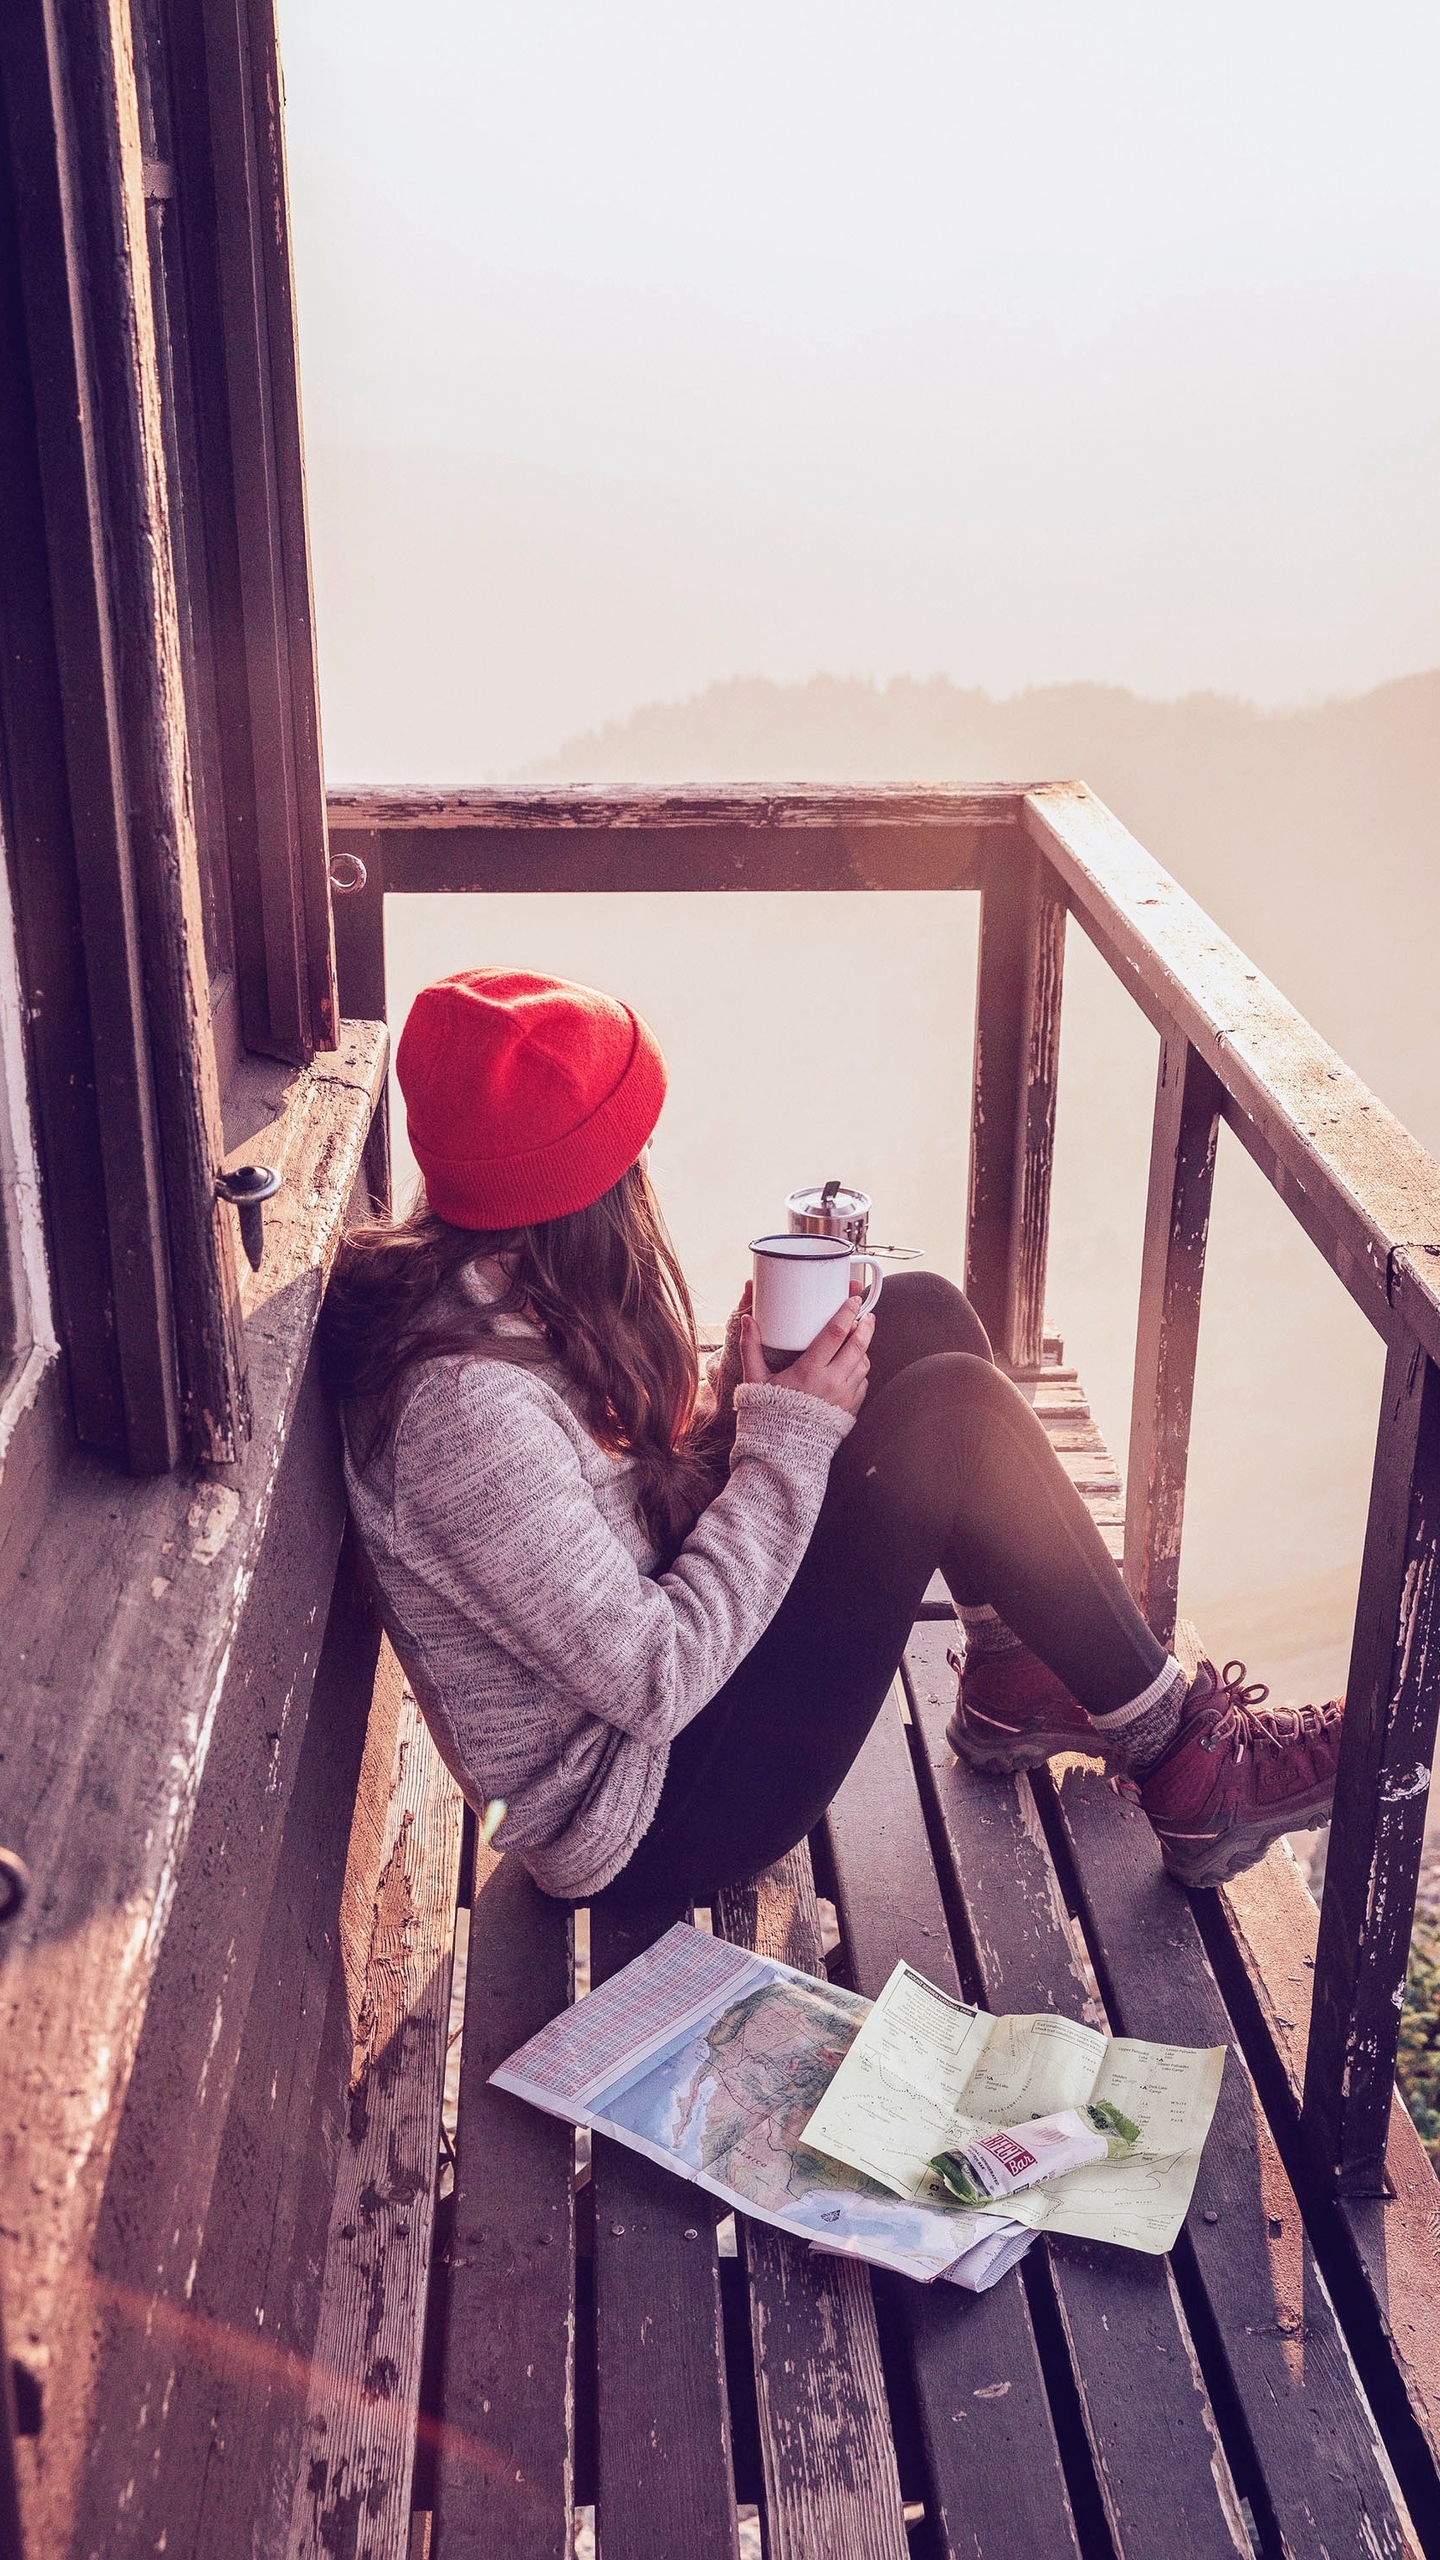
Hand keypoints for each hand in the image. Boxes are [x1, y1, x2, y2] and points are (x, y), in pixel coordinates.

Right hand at [740, 1290, 872, 1416]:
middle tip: (866, 1314)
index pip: (835, 1334)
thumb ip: (750, 1347)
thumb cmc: (768, 1413)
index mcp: (810, 1371)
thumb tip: (747, 1320)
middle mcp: (832, 1382)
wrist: (784, 1450)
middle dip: (865, 1326)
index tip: (852, 1300)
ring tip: (857, 1338)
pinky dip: (859, 1370)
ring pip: (863, 1363)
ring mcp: (845, 1396)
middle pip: (858, 1346)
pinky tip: (851, 1365)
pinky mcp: (851, 1409)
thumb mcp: (756, 1379)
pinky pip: (863, 1383)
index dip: (846, 1313)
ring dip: (863, 1348)